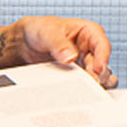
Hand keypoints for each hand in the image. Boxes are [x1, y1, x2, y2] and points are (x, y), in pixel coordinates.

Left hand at [2, 16, 116, 88]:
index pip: (101, 44)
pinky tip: (80, 96)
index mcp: (88, 32)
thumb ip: (59, 44)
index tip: (98, 70)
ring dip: (94, 85)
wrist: (23, 43)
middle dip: (98, 75)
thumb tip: (70, 57)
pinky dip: (83, 90)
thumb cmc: (39, 30)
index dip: (103, 57)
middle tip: (92, 85)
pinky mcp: (75, 75)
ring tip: (90, 93)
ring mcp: (83, 63)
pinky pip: (83, 84)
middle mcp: (89, 48)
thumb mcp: (47, 32)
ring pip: (95, 76)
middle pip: (100, 64)